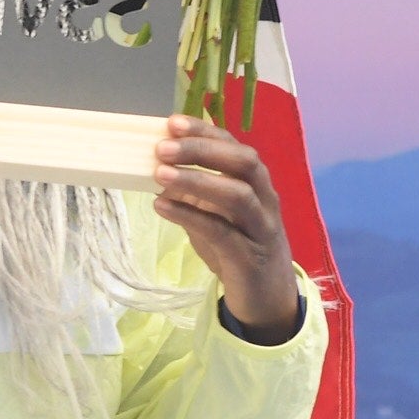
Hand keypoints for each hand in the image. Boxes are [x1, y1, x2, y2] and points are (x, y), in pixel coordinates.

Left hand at [151, 116, 300, 337]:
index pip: (234, 146)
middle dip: (203, 151)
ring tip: (159, 174)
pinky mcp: (250, 257)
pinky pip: (223, 232)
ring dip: (197, 181)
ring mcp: (261, 227)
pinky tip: (162, 207)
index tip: (172, 122)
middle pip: (244, 163)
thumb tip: (152, 165)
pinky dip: (191, 216)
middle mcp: (265, 198)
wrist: (266, 296)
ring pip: (238, 196)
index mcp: (255, 182)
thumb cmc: (236, 244)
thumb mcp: (213, 211)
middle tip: (162, 148)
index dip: (205, 132)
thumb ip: (191, 189)